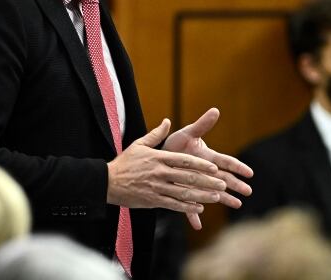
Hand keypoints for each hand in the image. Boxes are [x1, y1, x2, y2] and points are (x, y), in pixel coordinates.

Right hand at [107, 119, 227, 219]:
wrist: (108, 182)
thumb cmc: (125, 163)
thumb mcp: (139, 144)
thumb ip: (155, 134)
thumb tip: (167, 121)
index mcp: (157, 157)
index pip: (183, 160)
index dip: (200, 164)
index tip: (214, 167)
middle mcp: (158, 172)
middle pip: (187, 177)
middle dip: (207, 181)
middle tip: (222, 183)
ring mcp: (156, 187)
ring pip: (183, 192)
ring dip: (202, 195)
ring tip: (216, 196)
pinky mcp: (152, 200)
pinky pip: (173, 205)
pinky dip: (187, 207)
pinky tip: (199, 208)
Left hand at [164, 108, 252, 227]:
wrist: (160, 157)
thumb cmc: (175, 144)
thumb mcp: (187, 133)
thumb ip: (202, 124)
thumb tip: (215, 110)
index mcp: (207, 158)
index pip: (225, 162)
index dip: (237, 166)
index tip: (249, 172)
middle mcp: (204, 172)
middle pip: (223, 179)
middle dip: (235, 184)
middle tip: (248, 191)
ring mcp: (196, 183)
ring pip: (212, 193)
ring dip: (223, 199)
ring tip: (237, 205)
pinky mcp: (184, 193)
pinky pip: (189, 206)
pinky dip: (193, 215)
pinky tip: (197, 226)